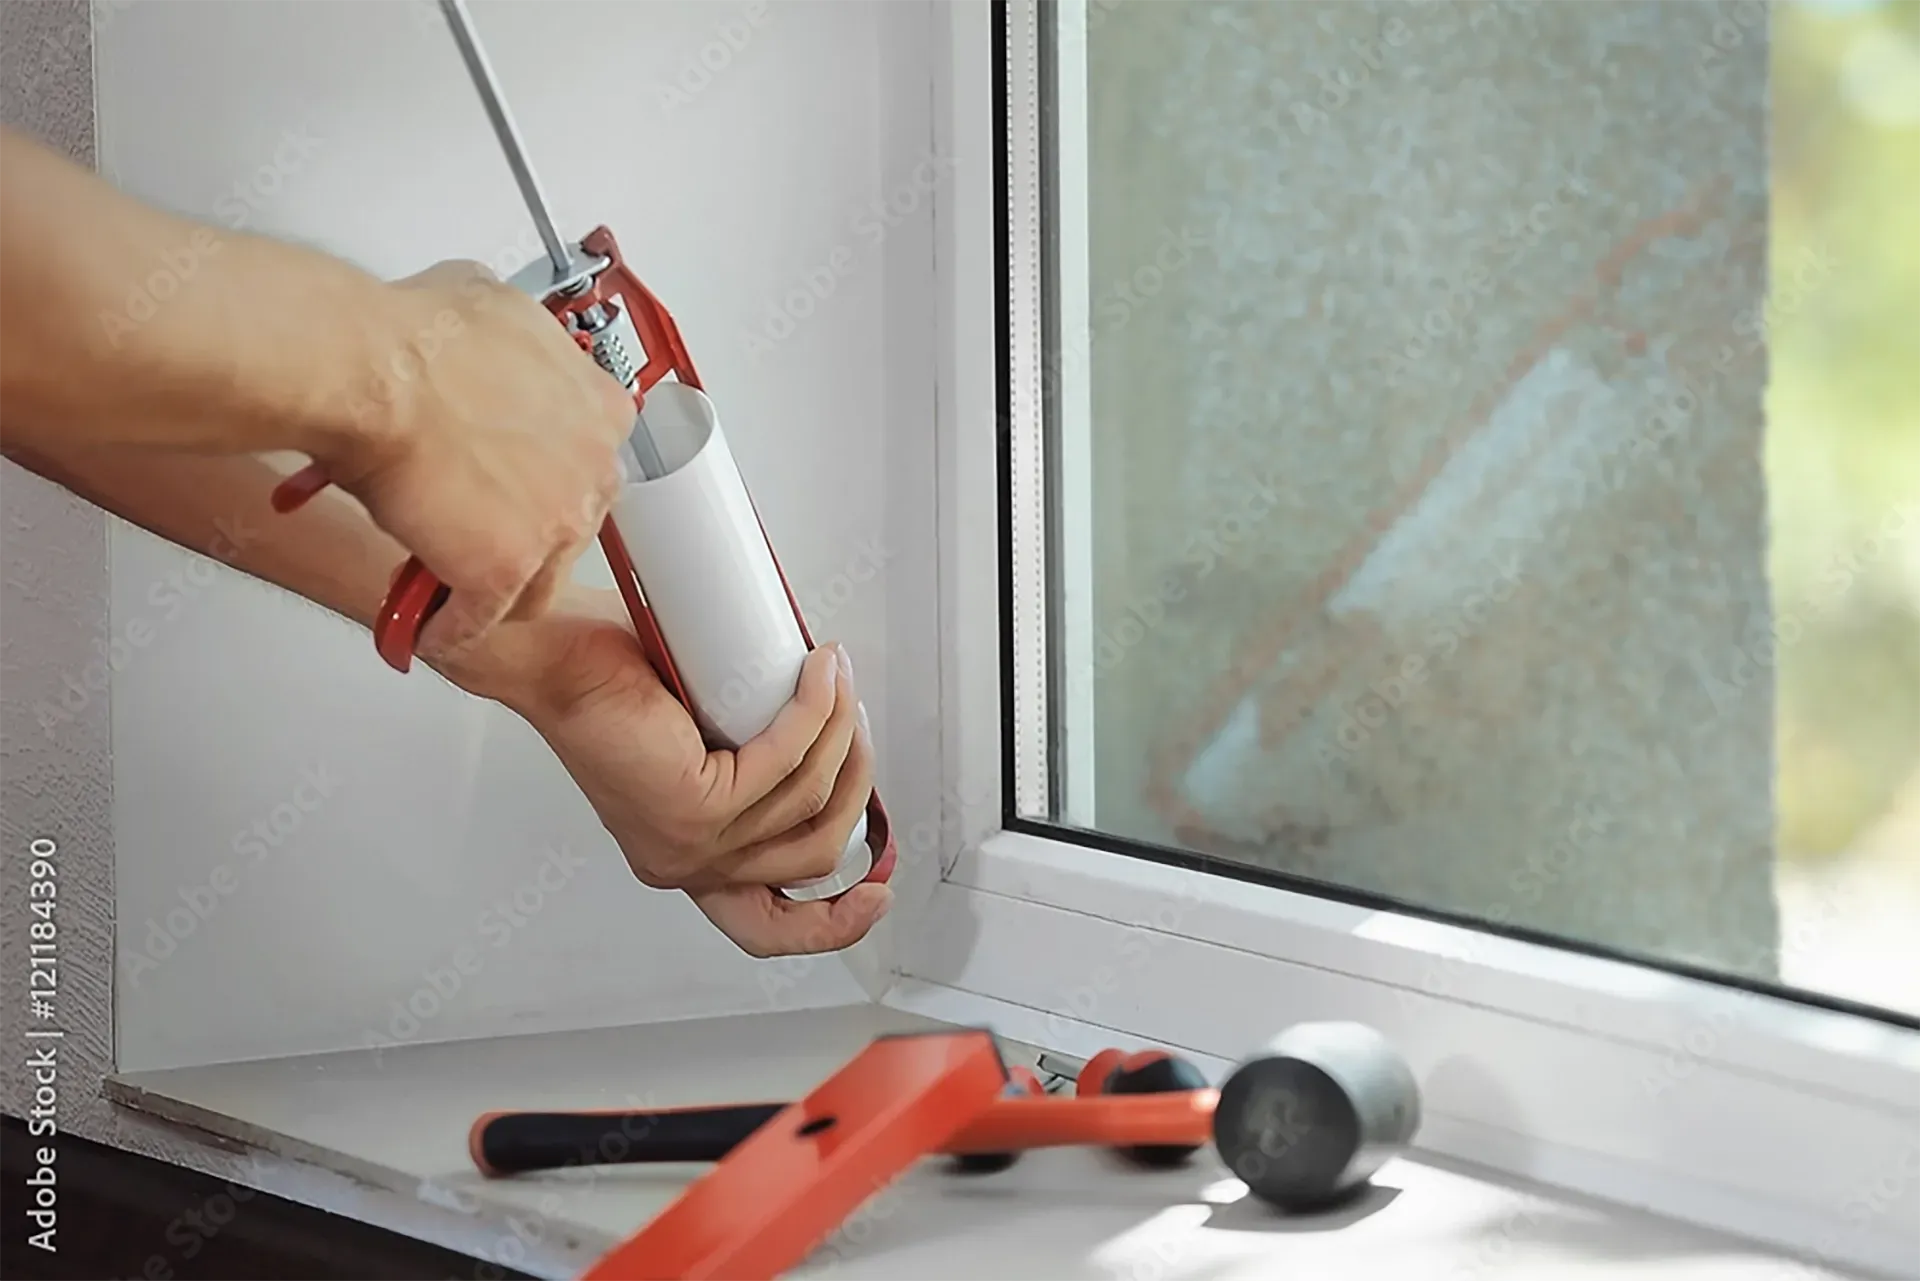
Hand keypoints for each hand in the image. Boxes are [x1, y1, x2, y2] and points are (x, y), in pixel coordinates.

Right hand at [313, 260, 633, 664]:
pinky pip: (483, 618)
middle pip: (569, 524)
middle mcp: (593, 468)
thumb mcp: (493, 308)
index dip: (546, 477)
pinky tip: (431, 625)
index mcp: (602, 408)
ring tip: (456, 584)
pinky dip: (452, 626)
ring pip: (536, 582)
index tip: (522, 486)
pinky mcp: (506, 570)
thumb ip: (514, 339)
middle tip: (478, 529)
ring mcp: (557, 525)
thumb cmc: (416, 337)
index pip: (589, 462)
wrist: (373, 372)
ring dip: (497, 587)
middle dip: (524, 531)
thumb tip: (491, 333)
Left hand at [450, 588, 891, 956]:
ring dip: (840, 731)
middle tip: (857, 722)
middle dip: (856, 784)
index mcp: (690, 858)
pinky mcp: (692, 806)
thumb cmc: (611, 681)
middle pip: (815, 856)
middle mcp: (687, 863)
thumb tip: (832, 740)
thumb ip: (755, 764)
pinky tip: (818, 675)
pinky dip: (813, 713)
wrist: (551, 658)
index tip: (877, 892)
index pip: (765, 927)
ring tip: (835, 677)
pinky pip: (784, 761)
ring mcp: (690, 842)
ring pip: (808, 800)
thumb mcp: (703, 741)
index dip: (832, 923)